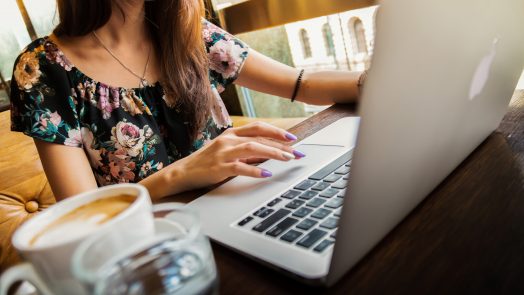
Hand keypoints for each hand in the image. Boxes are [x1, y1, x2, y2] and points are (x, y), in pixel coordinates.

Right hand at [170, 122, 305, 191]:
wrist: (182, 172)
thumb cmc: (206, 162)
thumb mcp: (226, 151)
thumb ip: (245, 150)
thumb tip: (269, 152)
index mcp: (231, 134)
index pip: (258, 127)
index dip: (276, 132)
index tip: (292, 138)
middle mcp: (228, 140)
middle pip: (259, 137)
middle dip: (281, 144)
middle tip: (297, 152)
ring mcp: (223, 153)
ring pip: (252, 148)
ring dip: (273, 153)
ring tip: (287, 159)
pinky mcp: (219, 168)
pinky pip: (240, 167)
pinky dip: (255, 170)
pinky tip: (266, 173)